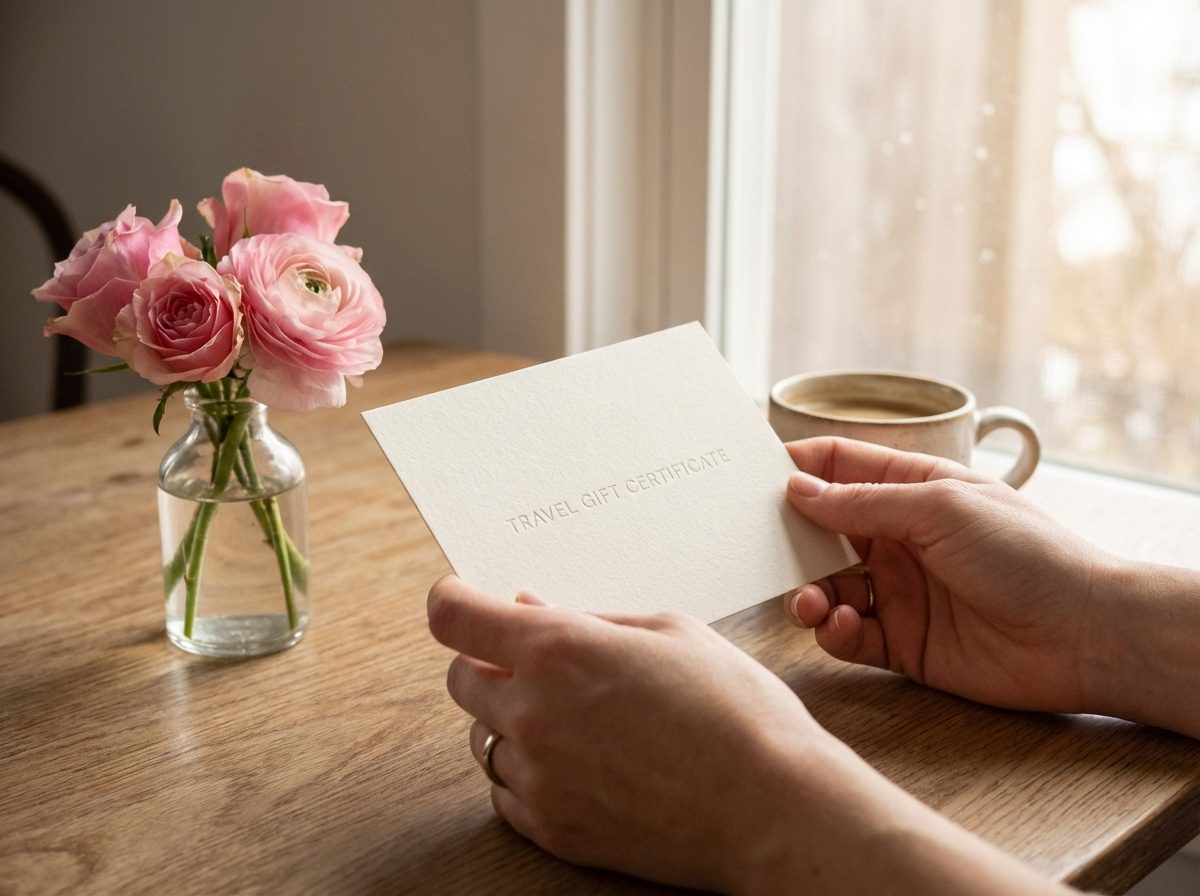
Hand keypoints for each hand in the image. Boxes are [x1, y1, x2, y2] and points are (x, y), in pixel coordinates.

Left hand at [427, 575, 838, 892]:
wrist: (774, 809)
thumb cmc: (735, 708)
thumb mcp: (670, 632)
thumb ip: (588, 619)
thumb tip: (529, 608)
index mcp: (559, 650)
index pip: (454, 618)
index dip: (450, 601)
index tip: (458, 598)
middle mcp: (533, 714)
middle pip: (459, 679)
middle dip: (485, 661)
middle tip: (536, 659)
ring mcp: (539, 778)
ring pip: (481, 738)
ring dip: (509, 719)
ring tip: (574, 715)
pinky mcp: (552, 830)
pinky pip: (505, 791)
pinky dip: (526, 771)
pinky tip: (577, 760)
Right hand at [783, 437, 1107, 714]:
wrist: (1082, 635)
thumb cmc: (1025, 554)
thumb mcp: (939, 509)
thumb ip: (863, 503)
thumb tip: (797, 489)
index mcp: (911, 491)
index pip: (840, 468)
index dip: (797, 468)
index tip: (751, 476)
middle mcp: (899, 538)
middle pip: (821, 531)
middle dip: (788, 539)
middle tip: (760, 548)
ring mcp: (899, 591)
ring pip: (826, 586)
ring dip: (807, 592)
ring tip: (810, 603)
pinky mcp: (902, 642)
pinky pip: (847, 635)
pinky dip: (834, 631)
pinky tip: (844, 626)